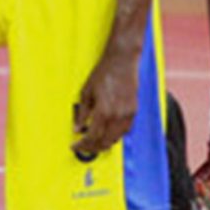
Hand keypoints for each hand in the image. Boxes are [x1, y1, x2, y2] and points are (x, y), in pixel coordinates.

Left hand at [72, 41, 140, 161]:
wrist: (122, 61)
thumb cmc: (104, 73)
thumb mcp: (86, 92)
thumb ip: (82, 113)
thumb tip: (77, 128)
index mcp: (103, 111)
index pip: (92, 137)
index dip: (82, 145)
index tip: (75, 145)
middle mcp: (117, 116)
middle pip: (104, 142)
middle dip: (92, 148)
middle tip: (83, 146)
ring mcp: (128, 115)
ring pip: (115, 139)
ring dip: (103, 143)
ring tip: (93, 141)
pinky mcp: (134, 112)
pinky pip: (124, 131)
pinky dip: (114, 136)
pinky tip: (106, 132)